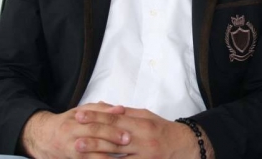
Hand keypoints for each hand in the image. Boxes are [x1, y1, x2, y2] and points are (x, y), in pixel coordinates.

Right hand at [20, 102, 131, 158]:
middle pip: (92, 138)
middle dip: (111, 140)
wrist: (44, 138)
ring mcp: (70, 150)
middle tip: (127, 141)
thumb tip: (121, 109)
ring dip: (105, 156)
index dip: (111, 128)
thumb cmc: (68, 122)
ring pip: (88, 155)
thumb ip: (101, 110)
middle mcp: (71, 136)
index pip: (94, 124)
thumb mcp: (81, 112)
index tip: (127, 131)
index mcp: (74, 122)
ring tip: (120, 157)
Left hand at [73, 107, 213, 158]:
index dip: (96, 117)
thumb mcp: (148, 116)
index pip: (114, 119)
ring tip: (82, 156)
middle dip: (93, 140)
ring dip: (99, 158)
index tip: (80, 115)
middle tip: (75, 139)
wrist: (186, 146)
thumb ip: (129, 113)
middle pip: (113, 140)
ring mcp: (144, 157)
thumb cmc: (164, 130)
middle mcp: (142, 141)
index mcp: (141, 124)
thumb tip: (111, 108)